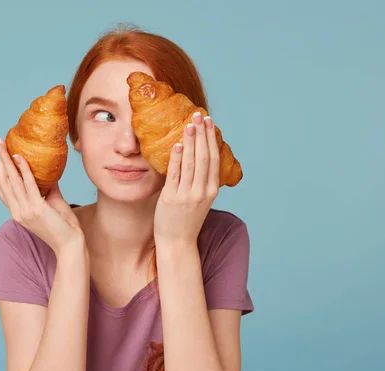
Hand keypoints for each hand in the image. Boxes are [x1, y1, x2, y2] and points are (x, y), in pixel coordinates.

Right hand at [0, 137, 84, 254]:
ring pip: (11, 181)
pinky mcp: (36, 209)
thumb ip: (49, 187)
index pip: (2, 188)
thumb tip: (50, 170)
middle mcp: (17, 211)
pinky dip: (23, 169)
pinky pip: (28, 184)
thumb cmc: (64, 226)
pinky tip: (21, 156)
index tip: (0, 154)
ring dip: (7, 161)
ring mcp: (25, 211)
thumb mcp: (54, 202)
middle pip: (2, 182)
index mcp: (18, 212)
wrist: (71, 245)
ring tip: (5, 146)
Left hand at [154, 112, 219, 243]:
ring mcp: (187, 194)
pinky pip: (174, 174)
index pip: (212, 158)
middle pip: (203, 156)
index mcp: (211, 190)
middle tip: (199, 115)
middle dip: (202, 134)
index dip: (211, 138)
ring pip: (190, 162)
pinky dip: (176, 158)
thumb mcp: (200, 199)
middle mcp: (202, 191)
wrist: (177, 242)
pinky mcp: (171, 198)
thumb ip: (200, 180)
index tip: (208, 122)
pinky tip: (177, 144)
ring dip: (190, 141)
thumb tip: (196, 156)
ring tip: (189, 124)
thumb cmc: (186, 219)